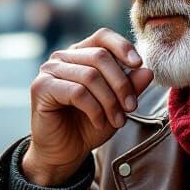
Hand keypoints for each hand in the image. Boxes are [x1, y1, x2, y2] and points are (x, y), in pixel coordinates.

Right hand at [23, 28, 153, 185]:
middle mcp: (62, 57)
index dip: (122, 46)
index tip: (139, 65)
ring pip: (90, 75)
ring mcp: (49, 71)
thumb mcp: (117, 105)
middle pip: (100, 56)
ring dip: (110, 101)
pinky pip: (77, 92)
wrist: (64, 153)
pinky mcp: (41, 87)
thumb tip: (147, 70)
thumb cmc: (88, 125)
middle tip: (131, 107)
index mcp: (80, 54)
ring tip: (117, 121)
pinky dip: (94, 110)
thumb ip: (130, 86)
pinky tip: (99, 123)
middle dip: (121, 84)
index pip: (102, 36)